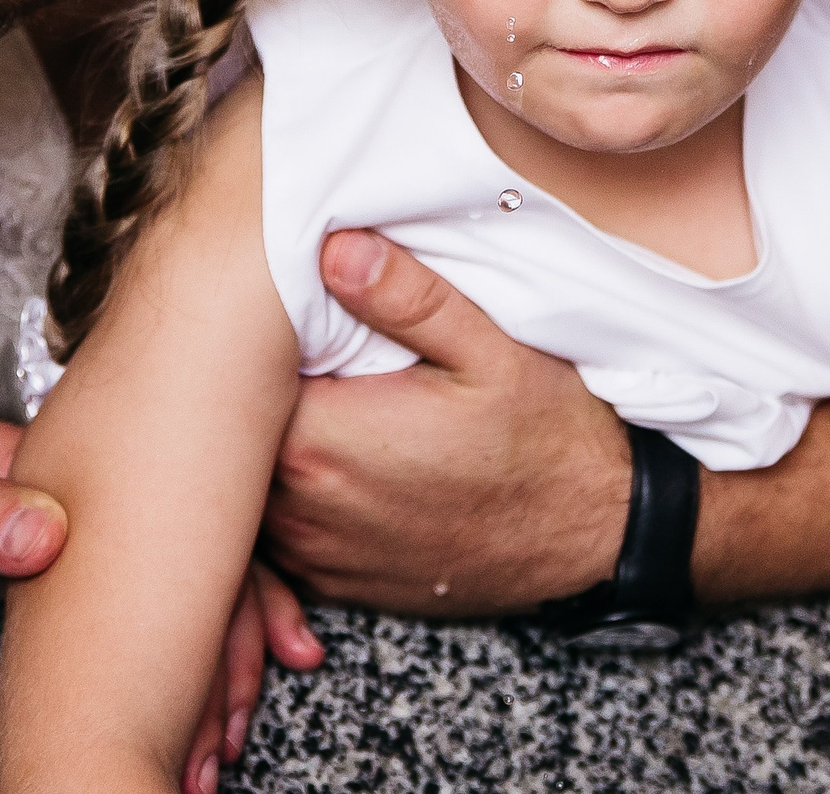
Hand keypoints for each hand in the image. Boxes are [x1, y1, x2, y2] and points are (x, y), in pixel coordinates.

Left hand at [0, 409, 320, 793]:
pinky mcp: (78, 581)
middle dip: (238, 650)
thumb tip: (44, 537)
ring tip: (219, 746)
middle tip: (232, 734)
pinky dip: (172, 671)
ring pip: (185, 602)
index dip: (233, 593)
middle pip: (210, 568)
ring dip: (211, 673)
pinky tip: (184, 715)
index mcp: (81, 476)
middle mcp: (108, 507)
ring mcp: (97, 546)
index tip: (248, 656)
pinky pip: (145, 621)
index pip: (189, 524)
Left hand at [261, 230, 631, 615]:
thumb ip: (408, 297)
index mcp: (322, 441)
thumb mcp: (491, 350)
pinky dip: (289, 499)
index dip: (249, 342)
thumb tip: (335, 246)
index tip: (280, 313)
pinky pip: (278, 536)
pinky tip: (332, 463)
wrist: (596, 532)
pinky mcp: (336, 582)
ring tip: (316, 400)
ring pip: (250, 487)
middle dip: (250, 392)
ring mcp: (316, 553)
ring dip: (266, 448)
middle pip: (234, 436)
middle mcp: (302, 508)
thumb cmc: (547, 438)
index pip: (233, 380)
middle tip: (293, 348)